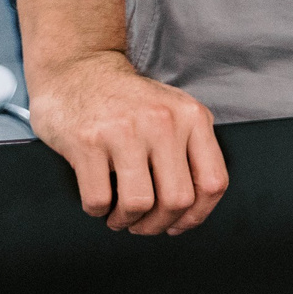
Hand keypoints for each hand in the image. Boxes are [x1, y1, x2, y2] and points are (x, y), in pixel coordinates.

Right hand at [30, 50, 228, 234]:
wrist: (78, 69)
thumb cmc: (128, 102)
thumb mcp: (173, 112)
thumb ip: (190, 149)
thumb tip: (194, 209)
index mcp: (192, 117)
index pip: (213, 182)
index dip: (197, 216)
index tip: (178, 225)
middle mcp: (164, 122)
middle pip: (177, 200)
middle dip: (157, 224)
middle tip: (142, 225)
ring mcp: (126, 131)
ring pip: (139, 205)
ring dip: (126, 221)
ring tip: (119, 215)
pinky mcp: (88, 142)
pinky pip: (99, 200)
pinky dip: (98, 211)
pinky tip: (98, 199)